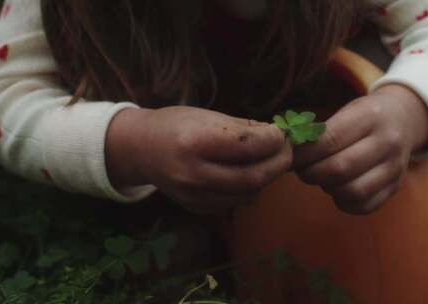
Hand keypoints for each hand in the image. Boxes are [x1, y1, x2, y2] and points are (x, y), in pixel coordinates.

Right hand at [106, 106, 291, 212]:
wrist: (141, 149)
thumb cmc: (176, 124)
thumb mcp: (207, 115)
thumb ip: (243, 128)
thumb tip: (278, 136)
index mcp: (196, 141)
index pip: (249, 145)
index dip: (274, 139)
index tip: (281, 133)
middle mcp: (194, 173)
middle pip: (254, 176)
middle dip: (279, 162)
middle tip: (286, 150)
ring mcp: (195, 195)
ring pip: (249, 194)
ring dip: (267, 177)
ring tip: (270, 160)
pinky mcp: (197, 208)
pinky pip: (235, 202)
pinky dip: (250, 189)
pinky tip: (249, 173)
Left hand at [293, 84, 427, 213]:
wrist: (404, 119)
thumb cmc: (363, 116)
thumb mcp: (346, 111)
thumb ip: (319, 131)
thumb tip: (286, 150)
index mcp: (371, 117)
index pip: (330, 140)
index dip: (303, 153)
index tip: (289, 155)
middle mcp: (388, 142)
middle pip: (340, 168)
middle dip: (311, 173)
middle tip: (299, 169)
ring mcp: (395, 168)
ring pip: (353, 191)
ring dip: (327, 187)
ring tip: (320, 177)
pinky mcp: (395, 187)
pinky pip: (364, 206)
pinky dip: (343, 202)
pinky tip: (336, 188)